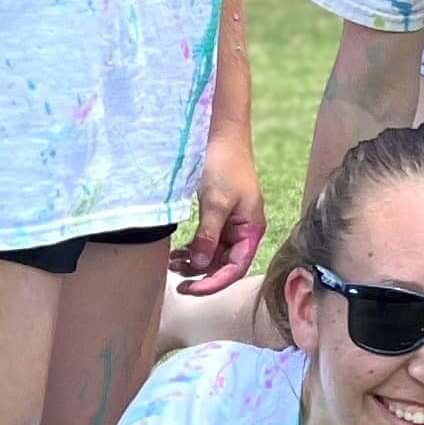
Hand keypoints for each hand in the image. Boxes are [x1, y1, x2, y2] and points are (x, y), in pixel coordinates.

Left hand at [174, 129, 266, 295]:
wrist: (220, 135)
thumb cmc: (224, 165)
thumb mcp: (215, 203)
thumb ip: (208, 236)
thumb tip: (201, 266)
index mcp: (251, 230)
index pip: (235, 268)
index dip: (214, 283)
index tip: (191, 290)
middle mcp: (243, 231)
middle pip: (224, 265)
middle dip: (202, 275)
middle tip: (177, 283)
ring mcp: (230, 224)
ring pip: (213, 255)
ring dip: (194, 263)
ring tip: (172, 264)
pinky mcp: (217, 216)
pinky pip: (206, 241)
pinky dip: (192, 249)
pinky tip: (176, 253)